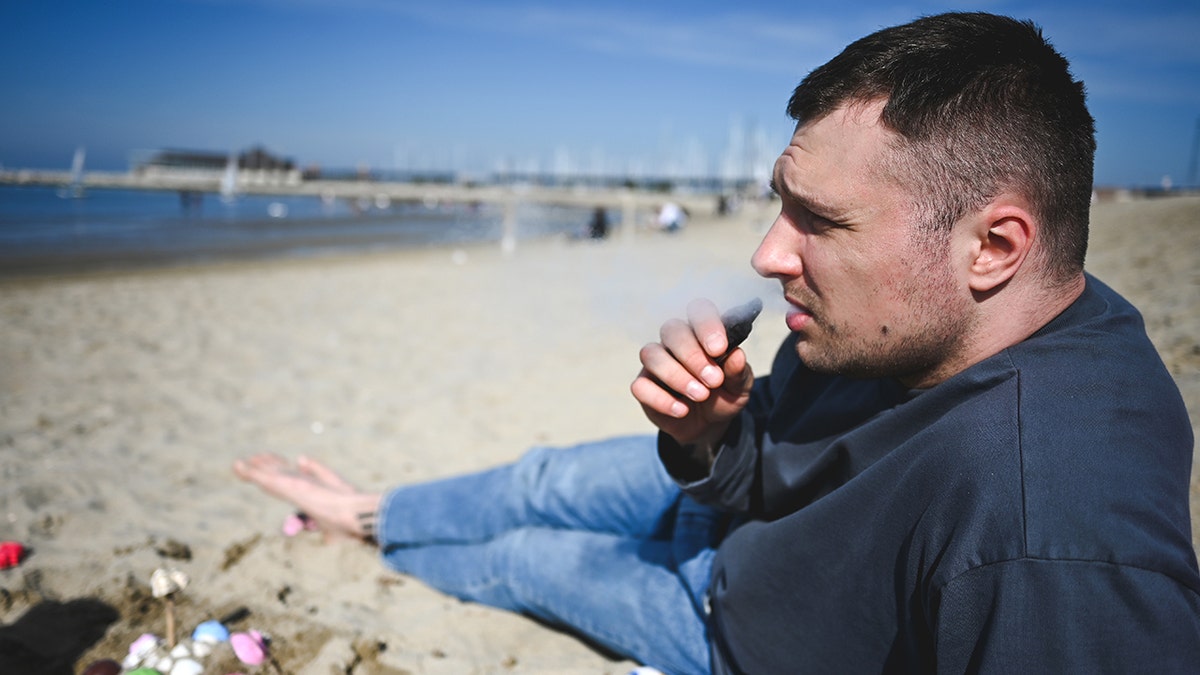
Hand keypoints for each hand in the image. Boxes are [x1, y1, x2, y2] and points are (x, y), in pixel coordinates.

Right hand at [630, 299, 754, 446]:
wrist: (708, 424)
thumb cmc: (723, 395)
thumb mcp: (739, 388)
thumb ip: (739, 372)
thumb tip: (737, 355)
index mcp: (702, 332)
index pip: (699, 310)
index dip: (707, 324)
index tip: (719, 349)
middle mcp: (675, 341)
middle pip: (671, 329)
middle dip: (693, 355)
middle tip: (714, 380)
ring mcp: (656, 362)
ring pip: (651, 354)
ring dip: (676, 375)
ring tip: (701, 395)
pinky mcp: (644, 385)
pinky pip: (640, 386)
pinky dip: (661, 400)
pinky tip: (682, 410)